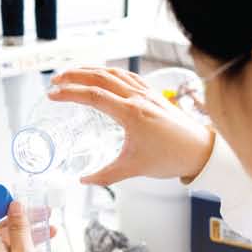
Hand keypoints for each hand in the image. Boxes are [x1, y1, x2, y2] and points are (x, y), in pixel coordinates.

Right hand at [48, 67, 216, 184]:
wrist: (200, 150)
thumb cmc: (170, 157)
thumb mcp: (133, 168)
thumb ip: (105, 175)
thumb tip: (83, 181)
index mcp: (131, 113)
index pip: (93, 96)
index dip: (70, 93)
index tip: (52, 95)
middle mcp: (138, 97)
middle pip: (100, 77)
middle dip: (74, 75)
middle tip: (55, 80)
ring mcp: (146, 92)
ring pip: (113, 72)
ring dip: (90, 70)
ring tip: (71, 73)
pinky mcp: (152, 93)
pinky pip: (126, 75)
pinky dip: (109, 72)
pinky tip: (102, 74)